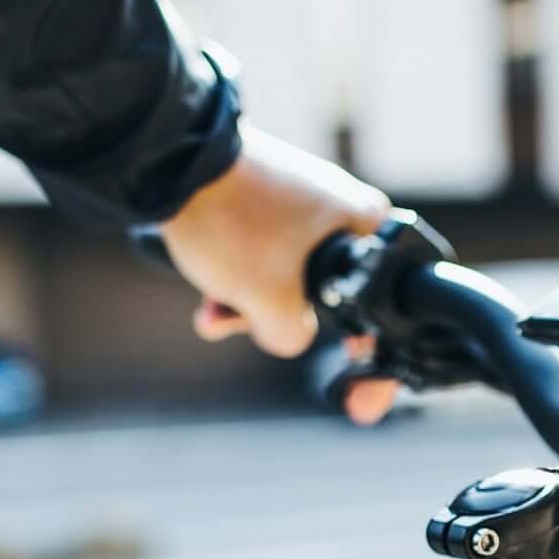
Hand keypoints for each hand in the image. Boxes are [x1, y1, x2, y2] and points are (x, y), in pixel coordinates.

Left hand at [159, 126, 398, 424]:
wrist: (169, 160)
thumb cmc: (234, 223)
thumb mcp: (271, 303)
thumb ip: (294, 338)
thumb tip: (286, 335)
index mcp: (367, 224)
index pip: (389, 304)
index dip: (373, 357)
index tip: (360, 398)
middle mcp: (342, 209)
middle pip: (327, 297)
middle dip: (279, 322)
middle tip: (250, 323)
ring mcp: (300, 204)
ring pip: (285, 281)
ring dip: (247, 306)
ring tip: (214, 310)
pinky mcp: (261, 201)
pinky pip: (260, 258)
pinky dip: (235, 281)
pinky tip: (206, 298)